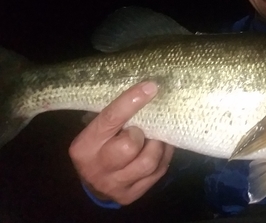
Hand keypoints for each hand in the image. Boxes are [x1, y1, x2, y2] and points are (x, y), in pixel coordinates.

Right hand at [68, 81, 173, 204]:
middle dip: (142, 133)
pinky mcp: (131, 195)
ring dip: (157, 145)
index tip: (151, 87)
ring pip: (148, 162)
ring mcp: (114, 185)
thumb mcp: (97, 129)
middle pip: (129, 146)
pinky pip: (158, 172)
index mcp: (84, 146)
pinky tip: (160, 148)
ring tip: (155, 137)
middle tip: (143, 129)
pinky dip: (164, 156)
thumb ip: (114, 114)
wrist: (94, 182)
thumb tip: (145, 88)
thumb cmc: (100, 145)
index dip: (131, 101)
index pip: (109, 119)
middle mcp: (97, 167)